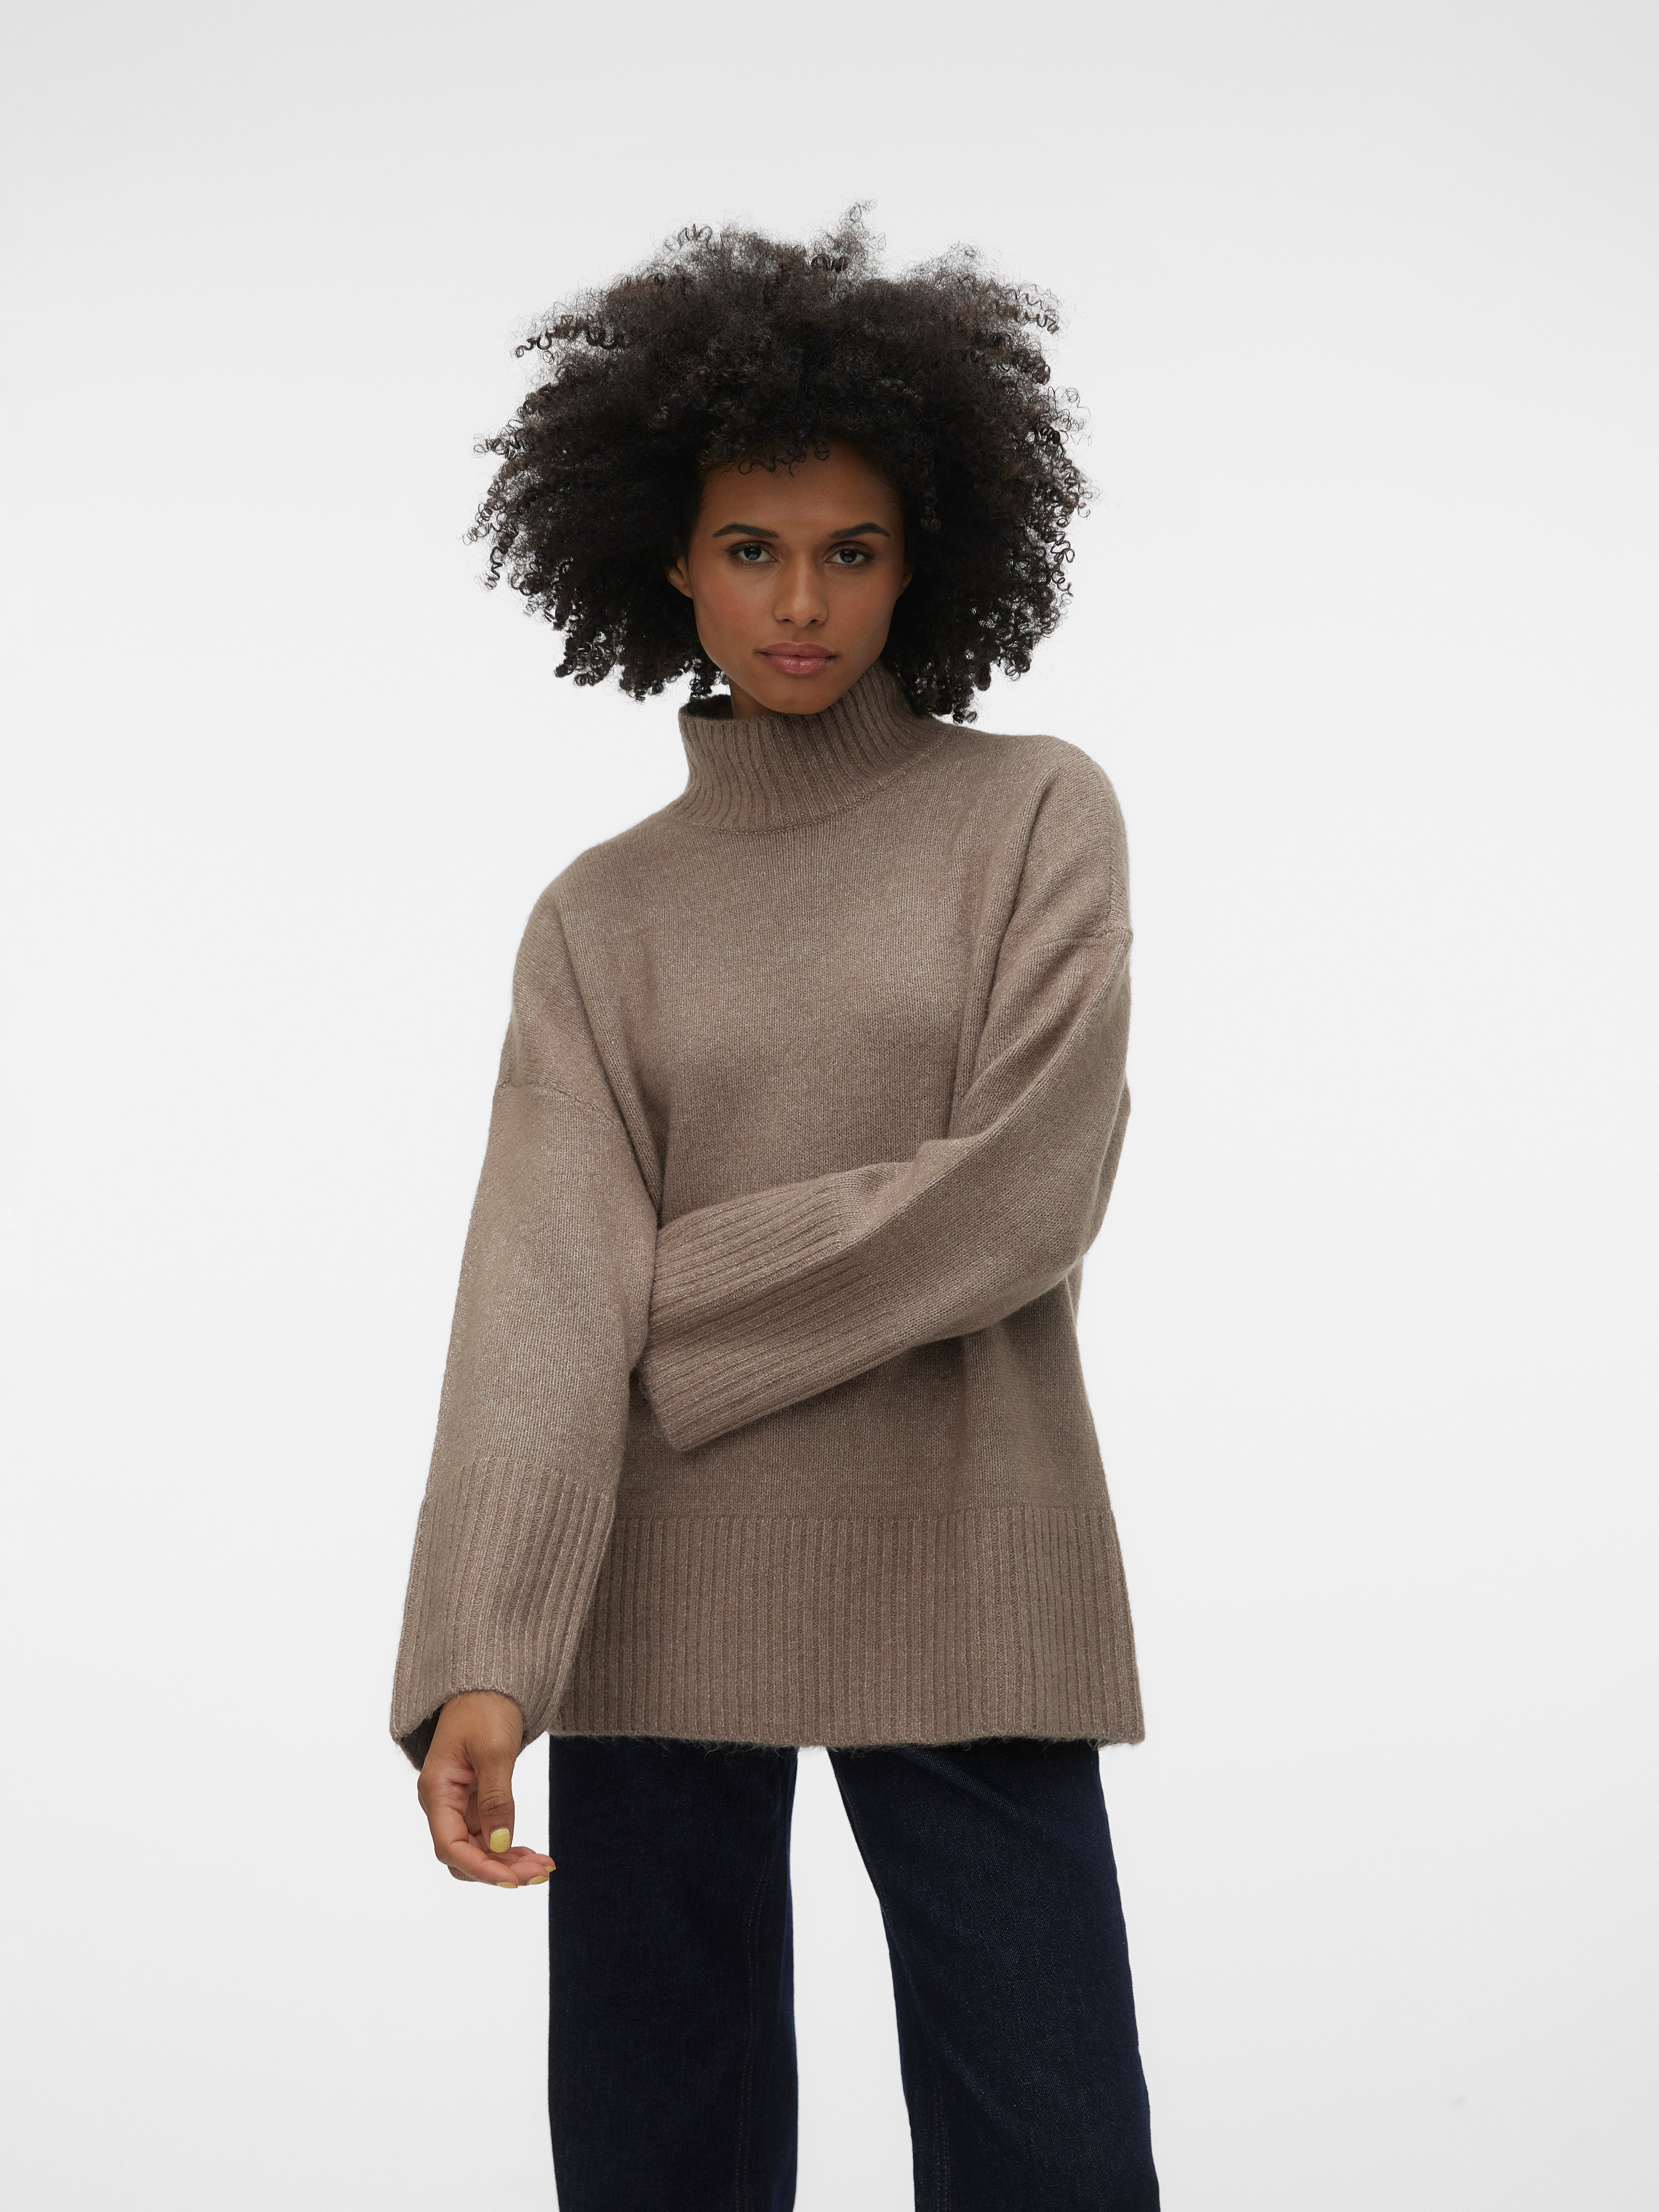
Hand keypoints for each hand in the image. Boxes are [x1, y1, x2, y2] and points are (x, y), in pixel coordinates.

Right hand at [416, 1691, 555, 1886]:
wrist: (488, 1685)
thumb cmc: (486, 1709)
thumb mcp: (495, 1751)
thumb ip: (496, 1799)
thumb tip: (500, 1845)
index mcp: (437, 1791)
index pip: (450, 1847)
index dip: (481, 1869)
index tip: (514, 1881)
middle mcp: (442, 1803)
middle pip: (463, 1855)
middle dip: (499, 1870)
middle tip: (541, 1872)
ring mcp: (458, 1804)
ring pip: (477, 1850)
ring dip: (507, 1863)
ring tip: (543, 1866)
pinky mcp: (474, 1801)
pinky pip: (488, 1835)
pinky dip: (508, 1847)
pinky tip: (531, 1854)